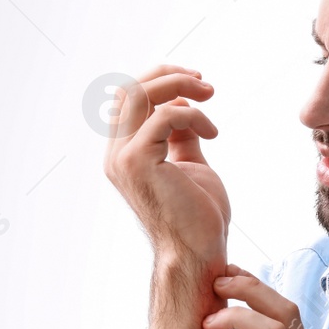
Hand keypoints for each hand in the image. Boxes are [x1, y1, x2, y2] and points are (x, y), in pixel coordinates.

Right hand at [103, 65, 230, 266]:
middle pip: (129, 89)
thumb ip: (181, 136)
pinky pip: (164, 116)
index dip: (161, 82)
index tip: (197, 85)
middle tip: (205, 84)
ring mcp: (123, 159)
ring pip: (139, 94)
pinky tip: (213, 133)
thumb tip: (183, 105)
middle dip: (169, 75)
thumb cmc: (197, 217)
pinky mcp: (138, 162)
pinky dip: (193, 115)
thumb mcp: (189, 164)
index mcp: (124, 154)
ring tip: (209, 94)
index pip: (129, 100)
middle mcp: (116, 154)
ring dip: (178, 85)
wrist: (198, 253)